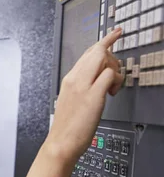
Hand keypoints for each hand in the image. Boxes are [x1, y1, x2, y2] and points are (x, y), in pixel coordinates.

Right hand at [46, 28, 123, 163]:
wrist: (60, 142)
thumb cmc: (67, 126)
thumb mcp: (72, 100)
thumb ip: (83, 86)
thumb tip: (98, 78)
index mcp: (69, 79)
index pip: (87, 53)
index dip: (104, 42)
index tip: (115, 34)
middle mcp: (74, 79)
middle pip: (97, 52)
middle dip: (113, 56)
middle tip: (117, 70)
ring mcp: (83, 86)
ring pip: (103, 59)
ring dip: (115, 68)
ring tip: (113, 87)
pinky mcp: (92, 96)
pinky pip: (110, 75)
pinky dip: (116, 79)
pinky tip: (113, 91)